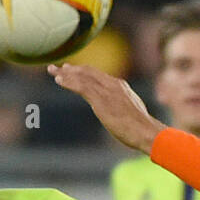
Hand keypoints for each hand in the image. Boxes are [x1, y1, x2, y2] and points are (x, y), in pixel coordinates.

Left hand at [47, 63, 164, 153]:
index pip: (98, 75)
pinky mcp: (101, 99)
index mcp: (120, 87)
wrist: (146, 131)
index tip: (73, 71)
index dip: (84, 72)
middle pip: (88, 72)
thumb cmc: (141, 130)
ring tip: (53, 71)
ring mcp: (106, 90)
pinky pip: (81, 86)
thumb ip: (123, 109)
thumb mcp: (132, 115)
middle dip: (72, 70)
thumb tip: (120, 115)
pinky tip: (58, 80)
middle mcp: (113, 84)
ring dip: (66, 74)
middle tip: (58, 68)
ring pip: (83, 76)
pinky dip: (68, 82)